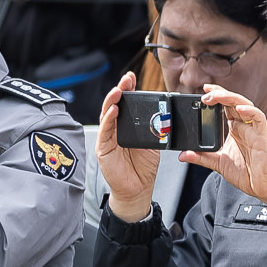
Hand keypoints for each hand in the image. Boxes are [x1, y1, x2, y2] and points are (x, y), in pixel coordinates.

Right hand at [93, 82, 160, 222]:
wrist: (138, 188)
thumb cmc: (143, 166)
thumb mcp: (153, 143)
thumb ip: (155, 128)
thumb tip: (163, 115)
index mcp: (127, 126)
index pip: (126, 104)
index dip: (128, 90)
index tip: (132, 77)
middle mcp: (115, 129)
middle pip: (115, 105)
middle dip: (120, 90)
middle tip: (126, 79)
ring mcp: (108, 138)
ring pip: (107, 115)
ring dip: (112, 101)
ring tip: (119, 90)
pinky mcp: (103, 148)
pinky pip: (105, 131)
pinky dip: (109, 119)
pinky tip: (113, 110)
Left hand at [181, 87, 266, 212]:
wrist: (263, 188)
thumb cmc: (247, 175)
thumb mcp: (218, 164)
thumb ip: (201, 157)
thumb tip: (183, 155)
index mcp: (235, 130)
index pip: (226, 107)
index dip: (216, 96)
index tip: (203, 91)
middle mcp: (244, 127)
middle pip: (234, 102)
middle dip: (220, 93)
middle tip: (205, 92)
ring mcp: (253, 131)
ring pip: (245, 105)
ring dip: (231, 98)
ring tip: (216, 96)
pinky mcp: (261, 137)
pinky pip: (258, 119)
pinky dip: (250, 111)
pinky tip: (239, 109)